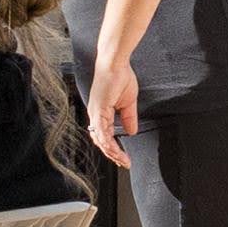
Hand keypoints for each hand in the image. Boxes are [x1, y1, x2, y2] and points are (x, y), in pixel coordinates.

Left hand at [88, 54, 142, 168]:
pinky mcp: (98, 109)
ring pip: (100, 139)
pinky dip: (107, 141)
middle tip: (124, 163)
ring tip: (123, 160)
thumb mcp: (128, 103)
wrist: (115, 63)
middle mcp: (95, 115)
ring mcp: (95, 113)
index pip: (105, 137)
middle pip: (101, 142)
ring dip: (111, 152)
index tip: (125, 158)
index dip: (114, 149)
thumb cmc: (120, 77)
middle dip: (113, 155)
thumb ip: (129, 118)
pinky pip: (101, 130)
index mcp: (101, 113)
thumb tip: (132, 132)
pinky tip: (114, 149)